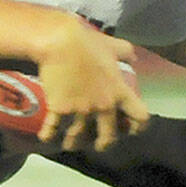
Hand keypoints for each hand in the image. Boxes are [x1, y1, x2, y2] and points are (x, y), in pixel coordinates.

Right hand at [34, 17, 148, 151]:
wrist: (60, 42)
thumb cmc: (88, 42)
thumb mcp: (113, 45)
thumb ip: (125, 52)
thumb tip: (133, 57)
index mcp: (119, 91)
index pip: (140, 116)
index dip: (139, 126)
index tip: (132, 129)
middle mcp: (103, 105)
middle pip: (109, 137)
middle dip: (104, 144)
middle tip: (99, 144)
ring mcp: (81, 109)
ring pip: (79, 137)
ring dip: (74, 143)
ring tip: (69, 144)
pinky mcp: (60, 108)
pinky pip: (54, 128)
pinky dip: (49, 135)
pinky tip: (46, 137)